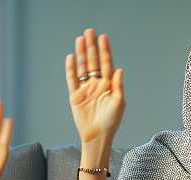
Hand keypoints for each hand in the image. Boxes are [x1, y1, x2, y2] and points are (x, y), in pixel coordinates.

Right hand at [65, 29, 125, 146]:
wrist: (97, 136)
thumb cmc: (111, 122)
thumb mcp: (119, 103)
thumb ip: (118, 85)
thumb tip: (119, 69)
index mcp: (109, 84)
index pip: (106, 63)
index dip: (105, 50)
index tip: (103, 37)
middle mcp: (97, 84)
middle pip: (93, 61)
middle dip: (91, 46)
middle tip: (89, 32)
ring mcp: (86, 89)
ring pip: (82, 67)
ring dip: (81, 53)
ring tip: (80, 39)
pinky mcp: (75, 96)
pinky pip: (72, 79)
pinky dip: (71, 69)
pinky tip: (72, 57)